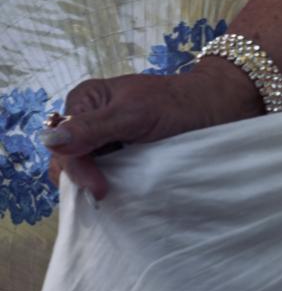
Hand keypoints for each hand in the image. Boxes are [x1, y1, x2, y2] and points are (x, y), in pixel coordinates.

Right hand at [43, 57, 261, 199]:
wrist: (221, 107)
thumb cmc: (182, 104)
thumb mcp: (137, 113)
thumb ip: (94, 127)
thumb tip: (51, 140)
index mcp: (85, 100)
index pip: (61, 145)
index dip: (76, 170)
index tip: (101, 189)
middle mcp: (89, 117)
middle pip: (68, 159)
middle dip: (82, 177)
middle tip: (108, 191)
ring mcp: (104, 136)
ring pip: (84, 169)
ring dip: (96, 181)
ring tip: (117, 188)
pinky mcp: (121, 151)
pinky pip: (103, 172)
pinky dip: (109, 181)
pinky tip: (121, 187)